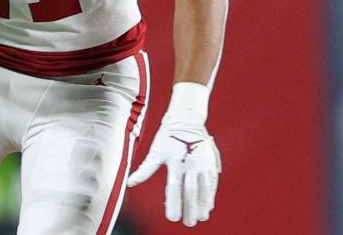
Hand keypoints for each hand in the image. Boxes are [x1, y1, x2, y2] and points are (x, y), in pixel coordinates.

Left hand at [127, 108, 220, 226]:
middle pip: (191, 191)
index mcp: (175, 161)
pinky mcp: (210, 161)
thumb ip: (144, 170)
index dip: (174, 204)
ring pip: (204, 188)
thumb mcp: (155, 151)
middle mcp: (190, 163)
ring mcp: (202, 163)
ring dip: (203, 204)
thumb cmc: (167, 135)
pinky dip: (210, 194)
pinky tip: (209, 205)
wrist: (186, 119)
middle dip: (190, 209)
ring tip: (201, 217)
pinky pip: (212, 181)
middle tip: (189, 223)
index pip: (174, 188)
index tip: (173, 218)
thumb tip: (130, 183)